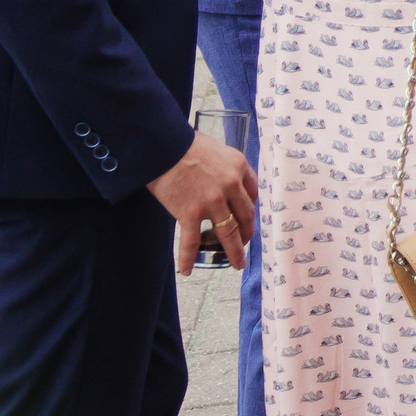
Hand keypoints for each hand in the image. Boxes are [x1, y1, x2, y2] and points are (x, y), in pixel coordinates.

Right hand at [149, 132, 258, 274]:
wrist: (163, 146)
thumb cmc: (187, 146)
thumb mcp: (219, 151)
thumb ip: (227, 169)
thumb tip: (226, 186)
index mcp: (240, 167)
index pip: (252, 195)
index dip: (251, 210)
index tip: (248, 220)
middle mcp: (231, 185)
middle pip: (245, 217)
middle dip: (247, 235)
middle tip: (246, 246)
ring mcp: (212, 201)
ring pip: (228, 233)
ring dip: (234, 252)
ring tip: (236, 264)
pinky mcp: (190, 213)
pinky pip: (191, 242)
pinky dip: (188, 258)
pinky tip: (187, 270)